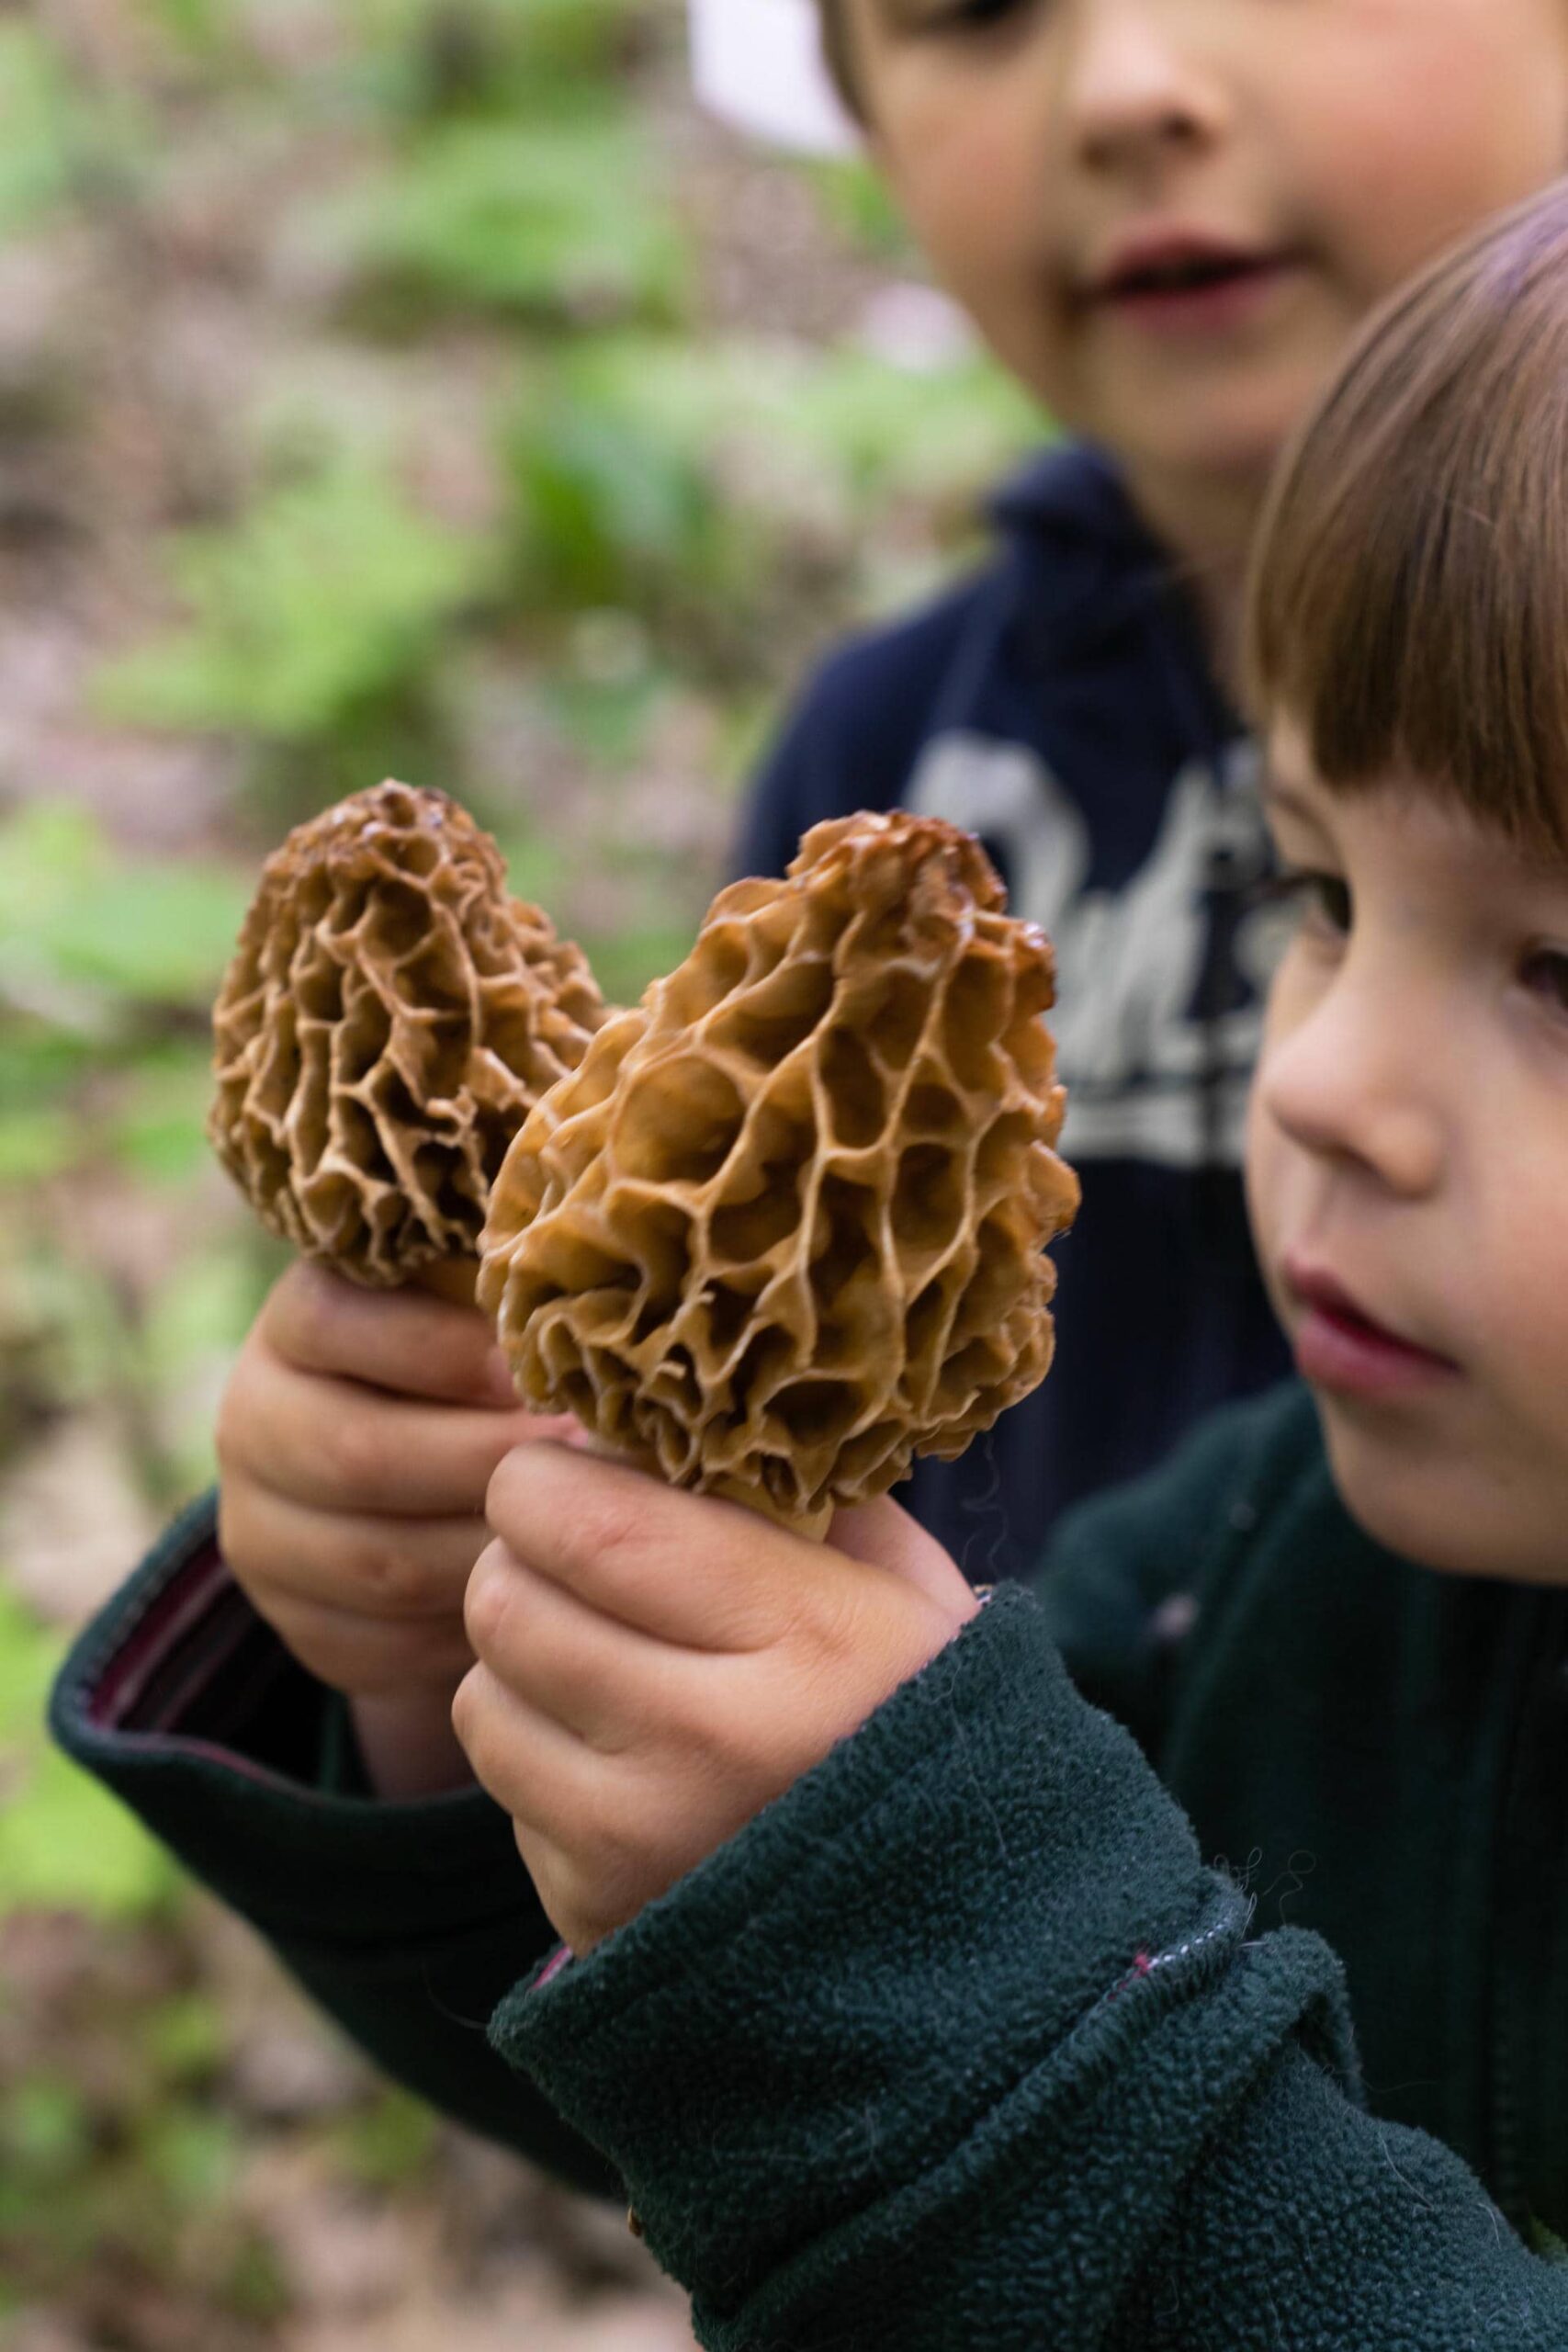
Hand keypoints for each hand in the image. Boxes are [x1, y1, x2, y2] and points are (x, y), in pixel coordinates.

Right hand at [216, 1260, 577, 1796]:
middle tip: (588, 1459)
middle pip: (357, 1454)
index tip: (532, 1367)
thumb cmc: (477, 1368)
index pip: (335, 1321)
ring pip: (380, 1561)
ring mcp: (265, 1534)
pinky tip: (543, 1595)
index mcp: (295, 1327)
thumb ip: (502, 1289)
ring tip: (583, 1527)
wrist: (423, 1491)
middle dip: (485, 1460)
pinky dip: (474, 1629)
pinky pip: (391, 1645)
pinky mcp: (301, 1627)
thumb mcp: (475, 1309)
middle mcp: (256, 1425)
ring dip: (492, 1548)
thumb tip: (575, 1287)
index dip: (441, 1347)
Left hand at [452, 1444, 978, 1953]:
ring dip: (521, 1666)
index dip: (546, 1478)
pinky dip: (544, 1763)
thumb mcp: (900, 1580)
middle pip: (504, 1602)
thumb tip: (654, 1412)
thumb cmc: (924, 1715)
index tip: (573, 1468)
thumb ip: (789, 1488)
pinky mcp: (592, 1915)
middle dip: (523, 1560)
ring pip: (480, 1698)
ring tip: (607, 1663)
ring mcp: (638, 1843)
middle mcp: (706, 1743)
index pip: (588, 1520)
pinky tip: (628, 1764)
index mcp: (803, 1634)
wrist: (969, 1934)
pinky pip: (505, 1796)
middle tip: (576, 1559)